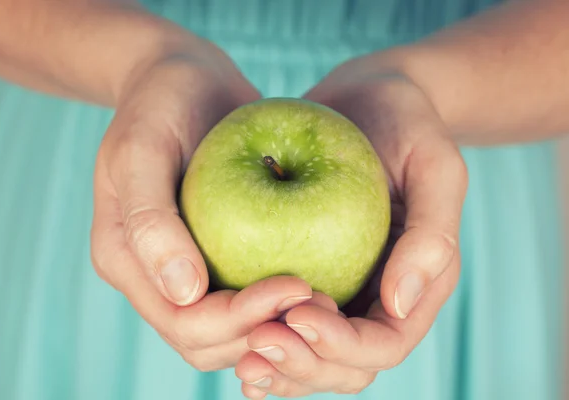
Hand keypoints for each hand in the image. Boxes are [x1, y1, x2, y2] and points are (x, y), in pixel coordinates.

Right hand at [90, 41, 335, 370]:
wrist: (185, 79)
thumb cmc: (160, 101)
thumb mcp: (144, 146)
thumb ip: (151, 218)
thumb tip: (183, 292)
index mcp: (124, 258)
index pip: (182, 320)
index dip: (240, 318)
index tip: (299, 285)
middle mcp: (153, 275)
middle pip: (206, 340)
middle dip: (265, 330)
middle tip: (323, 299)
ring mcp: (184, 270)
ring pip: (230, 331)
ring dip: (277, 325)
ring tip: (328, 299)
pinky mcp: (215, 256)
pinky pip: (246, 297)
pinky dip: (279, 303)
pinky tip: (319, 282)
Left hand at [235, 60, 467, 397]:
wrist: (369, 98)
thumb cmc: (407, 122)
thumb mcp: (434, 163)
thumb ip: (431, 233)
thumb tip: (398, 305)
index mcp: (415, 285)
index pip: (382, 344)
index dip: (341, 345)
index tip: (298, 313)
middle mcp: (376, 299)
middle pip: (342, 366)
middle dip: (302, 365)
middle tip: (255, 344)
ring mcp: (340, 290)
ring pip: (309, 356)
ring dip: (277, 366)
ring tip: (240, 354)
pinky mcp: (305, 273)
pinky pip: (282, 320)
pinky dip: (259, 339)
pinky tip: (229, 338)